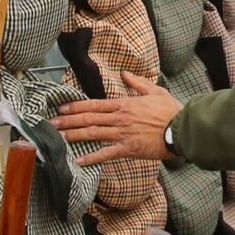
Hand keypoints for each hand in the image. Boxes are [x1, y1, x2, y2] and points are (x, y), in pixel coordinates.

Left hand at [51, 71, 181, 166]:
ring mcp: (123, 134)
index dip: (76, 107)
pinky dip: (92, 158)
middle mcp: (120, 118)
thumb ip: (137, 83)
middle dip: (67, 121)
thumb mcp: (155, 91)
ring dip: (74, 136)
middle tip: (51, 124)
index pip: (94, 104)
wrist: (183, 129)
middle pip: (88, 119)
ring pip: (93, 134)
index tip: (62, 109)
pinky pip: (106, 154)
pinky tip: (79, 161)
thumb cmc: (172, 111)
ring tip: (58, 138)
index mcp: (124, 104)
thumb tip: (124, 73)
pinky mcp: (129, 149)